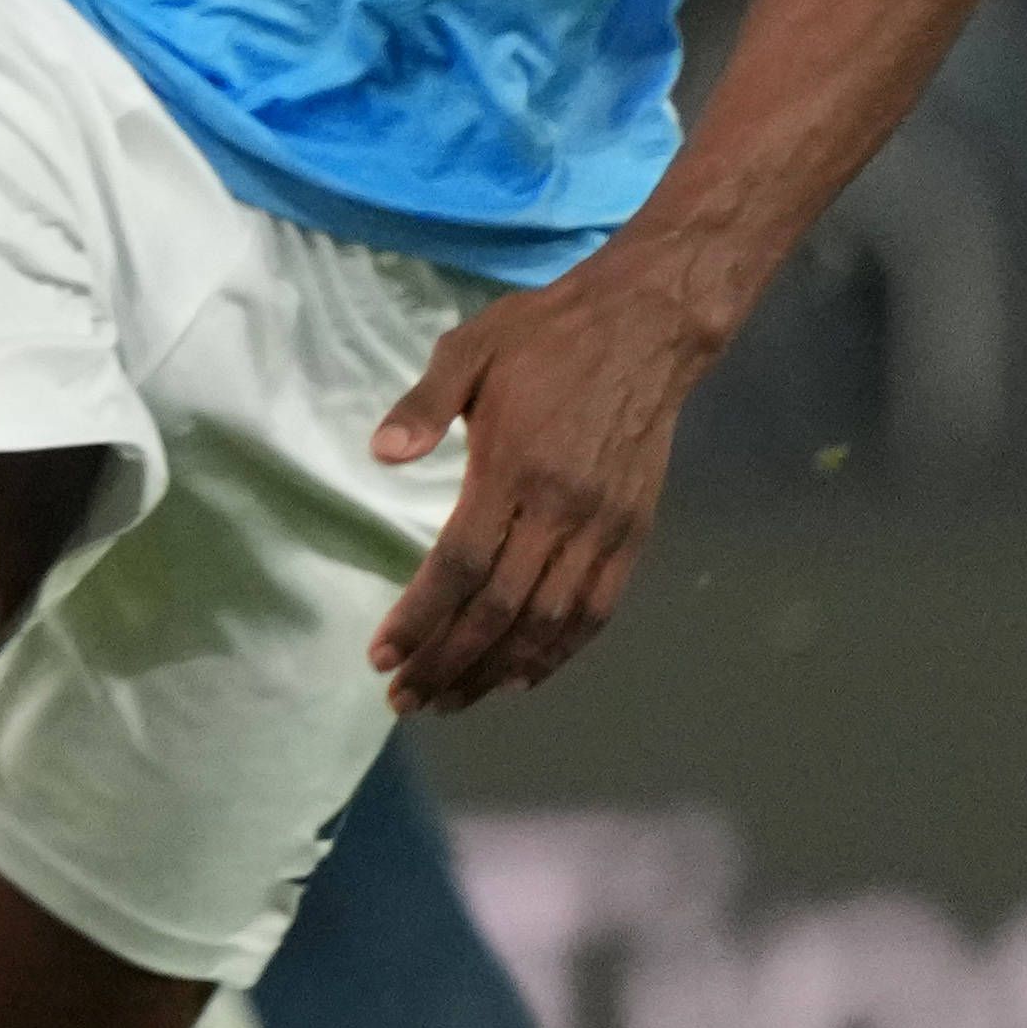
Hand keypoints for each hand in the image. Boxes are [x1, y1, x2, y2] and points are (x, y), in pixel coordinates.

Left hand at [366, 246, 712, 711]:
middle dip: (449, 662)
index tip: (382, 655)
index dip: (421, 617)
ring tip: (452, 699)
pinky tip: (522, 675)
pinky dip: (559, 652)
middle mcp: (563, 510)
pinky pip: (596, 610)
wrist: (646, 327)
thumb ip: (422, 405)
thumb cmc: (543, 336)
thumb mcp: (468, 348)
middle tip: (405, 699)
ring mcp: (604, 527)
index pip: (460, 564)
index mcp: (514, 467)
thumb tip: (380, 455)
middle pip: (500, 609)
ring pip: (549, 622)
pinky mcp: (636, 534)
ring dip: (498, 670)